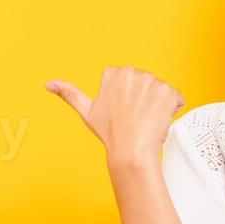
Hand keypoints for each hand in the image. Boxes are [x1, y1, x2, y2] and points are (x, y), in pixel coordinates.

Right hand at [45, 67, 184, 169]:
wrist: (130, 151)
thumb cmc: (110, 134)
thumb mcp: (87, 111)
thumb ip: (69, 93)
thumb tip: (48, 84)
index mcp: (114, 73)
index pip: (130, 81)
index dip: (130, 99)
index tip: (124, 112)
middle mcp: (132, 72)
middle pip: (147, 84)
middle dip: (145, 99)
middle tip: (135, 118)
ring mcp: (152, 81)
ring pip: (161, 91)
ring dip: (158, 105)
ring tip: (145, 120)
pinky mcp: (168, 91)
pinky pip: (177, 98)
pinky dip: (172, 110)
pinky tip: (158, 120)